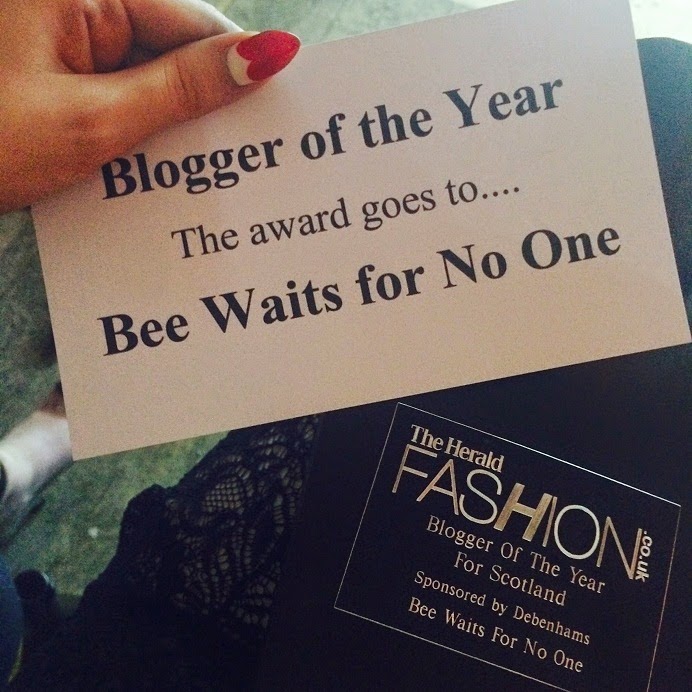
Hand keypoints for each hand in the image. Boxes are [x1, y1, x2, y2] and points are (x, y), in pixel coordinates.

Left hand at [0, 0, 299, 212]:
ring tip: (186, 169)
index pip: (190, 22)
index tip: (276, 114)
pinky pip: (119, 88)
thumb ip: (183, 89)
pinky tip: (149, 162)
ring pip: (149, 73)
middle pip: (172, 47)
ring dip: (170, 121)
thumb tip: (264, 55)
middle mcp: (75, 1)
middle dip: (202, 104)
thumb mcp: (94, 121)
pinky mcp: (56, 64)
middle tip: (238, 158)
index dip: (238, 70)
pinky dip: (139, 125)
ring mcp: (64, 33)